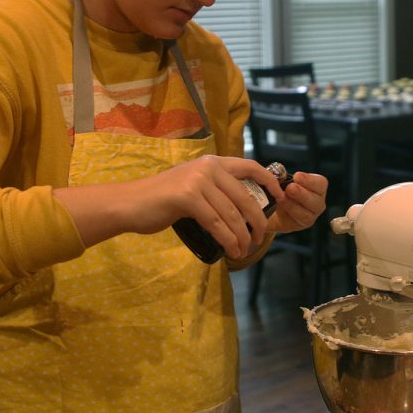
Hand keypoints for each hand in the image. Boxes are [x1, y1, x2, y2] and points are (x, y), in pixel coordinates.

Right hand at [54, 155, 285, 258]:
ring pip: (232, 214)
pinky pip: (217, 223)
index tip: (281, 198)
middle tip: (259, 239)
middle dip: (257, 221)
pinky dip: (228, 240)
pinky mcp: (188, 197)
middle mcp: (208, 167)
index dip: (270, 182)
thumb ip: (215, 190)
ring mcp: (198, 180)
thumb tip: (242, 208)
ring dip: (242, 237)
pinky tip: (232, 250)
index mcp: (213, 162)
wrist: (131, 204)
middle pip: (245, 197)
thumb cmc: (162, 200)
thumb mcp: (194, 186)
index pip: (251, 167)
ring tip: (245, 251)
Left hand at [267, 171, 327, 233]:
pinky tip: (280, 206)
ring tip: (281, 198)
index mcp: (317, 187)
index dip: (309, 180)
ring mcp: (311, 215)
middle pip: (316, 200)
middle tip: (290, 188)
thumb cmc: (281, 189)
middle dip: (302, 193)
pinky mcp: (302, 224)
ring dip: (292, 205)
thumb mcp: (280, 180)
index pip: (320, 183)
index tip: (297, 176)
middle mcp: (317, 202)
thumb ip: (280, 176)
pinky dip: (288, 212)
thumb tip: (275, 172)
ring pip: (307, 213)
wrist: (272, 207)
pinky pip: (298, 220)